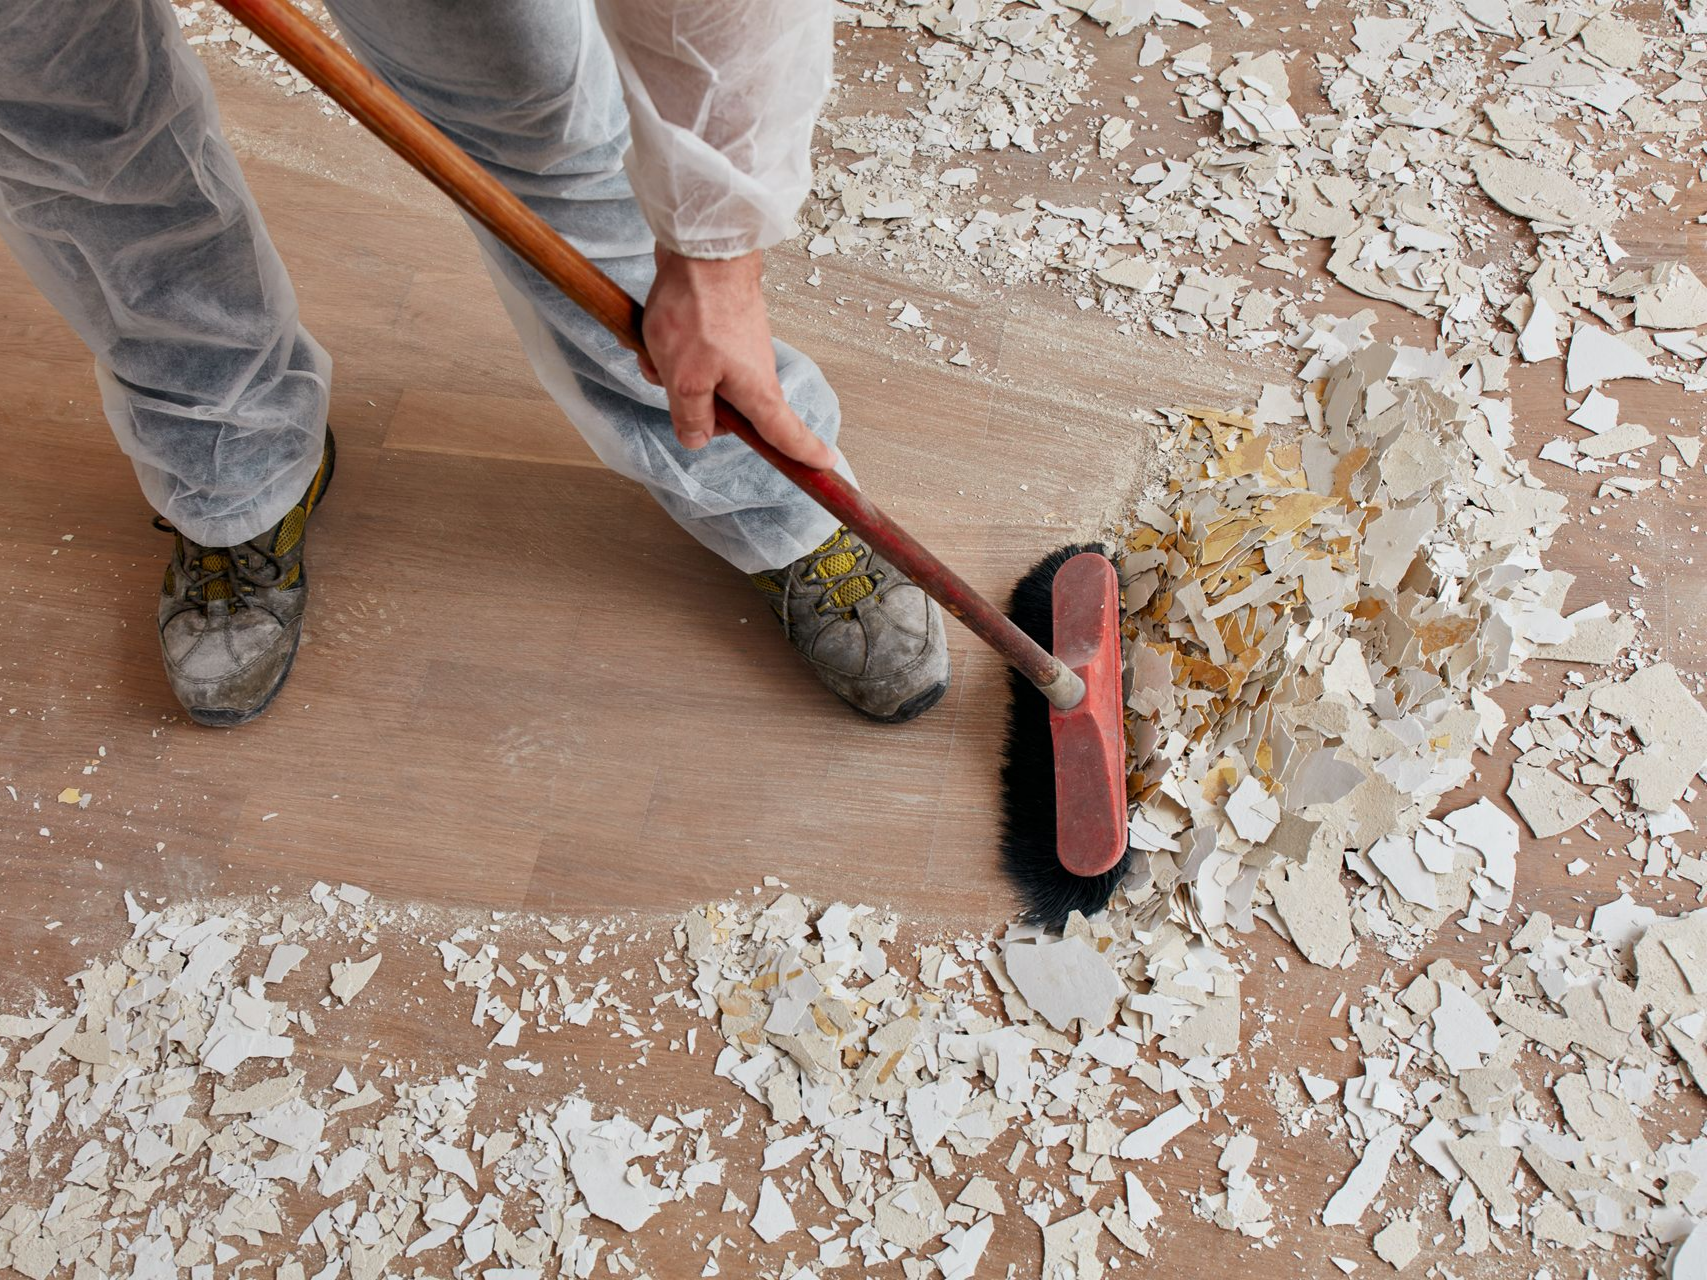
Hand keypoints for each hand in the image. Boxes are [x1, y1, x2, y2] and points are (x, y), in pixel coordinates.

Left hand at [637, 247, 839, 470]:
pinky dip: (673, 352)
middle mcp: (754, 372)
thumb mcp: (684, 380)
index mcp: (757, 391)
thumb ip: (690, 418)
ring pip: (704, 382)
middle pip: (729, 413)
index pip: (785, 433)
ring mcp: (739, 349)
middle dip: (694, 407)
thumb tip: (698, 440)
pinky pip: (695, 357)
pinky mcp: (722, 329)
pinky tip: (655, 335)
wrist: (702, 248)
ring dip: (674, 374)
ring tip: (657, 352)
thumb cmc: (698, 312)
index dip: (803, 453)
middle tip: (669, 385)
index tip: (824, 466)